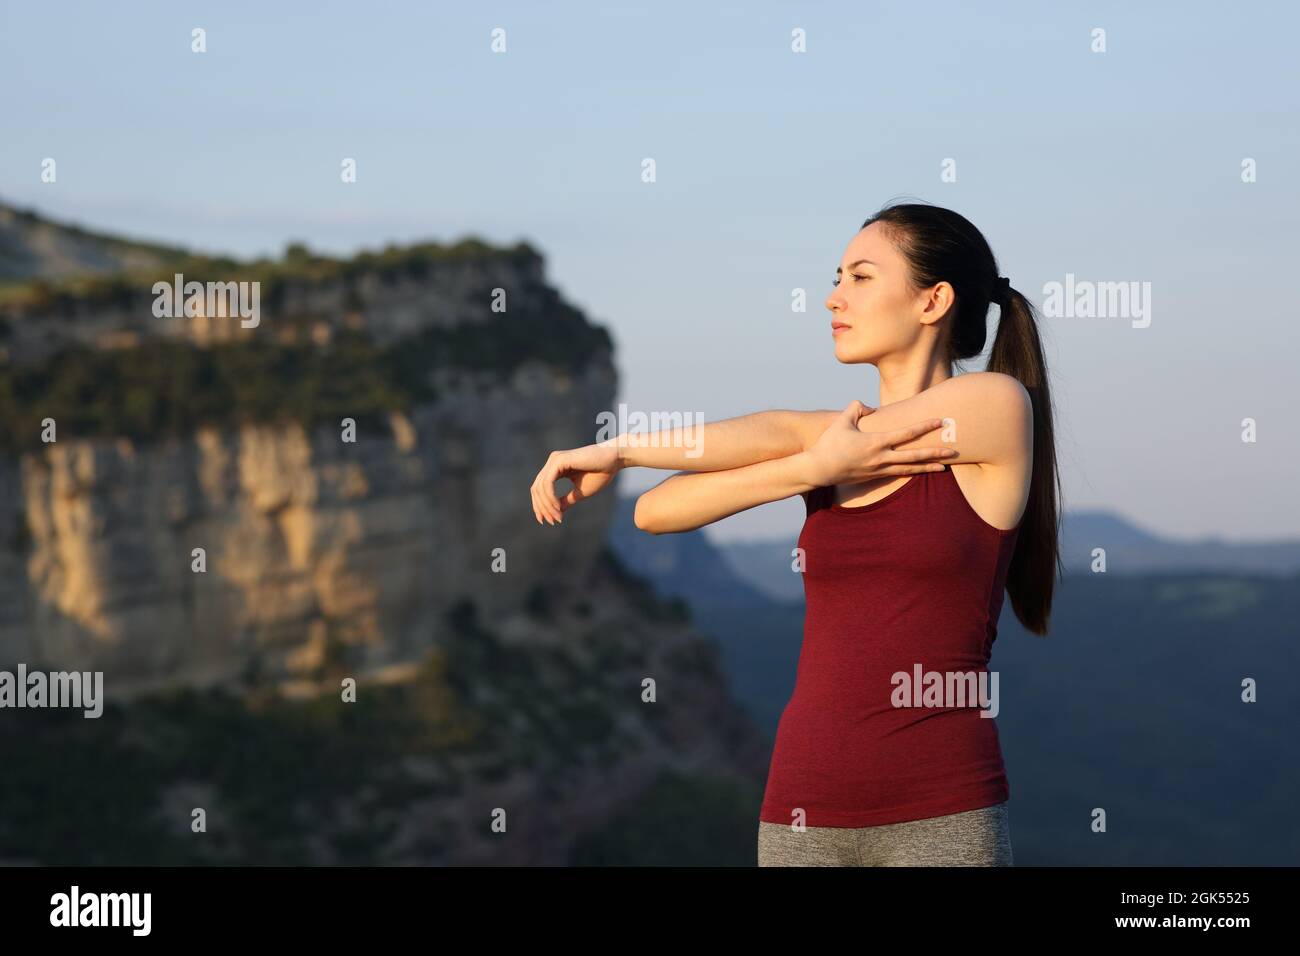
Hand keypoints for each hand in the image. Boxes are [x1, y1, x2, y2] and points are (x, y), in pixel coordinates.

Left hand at [529, 441, 623, 524]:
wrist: (614, 459)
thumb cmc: (601, 473)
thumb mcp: (580, 492)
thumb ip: (566, 500)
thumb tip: (556, 512)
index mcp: (556, 468)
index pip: (540, 489)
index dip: (540, 506)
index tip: (547, 521)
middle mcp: (552, 462)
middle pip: (536, 489)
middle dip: (542, 507)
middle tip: (551, 522)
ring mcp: (554, 460)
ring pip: (540, 487)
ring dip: (547, 505)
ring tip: (557, 517)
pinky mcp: (559, 460)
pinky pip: (547, 483)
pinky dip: (550, 497)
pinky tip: (558, 507)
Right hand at [801, 401, 956, 487]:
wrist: (819, 469)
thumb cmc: (829, 444)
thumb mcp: (842, 421)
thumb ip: (857, 408)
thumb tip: (870, 407)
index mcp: (875, 442)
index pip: (906, 433)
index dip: (924, 426)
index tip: (939, 421)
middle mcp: (880, 458)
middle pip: (914, 456)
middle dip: (935, 452)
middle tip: (953, 450)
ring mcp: (879, 470)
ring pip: (909, 469)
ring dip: (928, 467)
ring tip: (945, 467)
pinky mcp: (875, 477)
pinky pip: (898, 474)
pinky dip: (913, 472)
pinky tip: (922, 471)